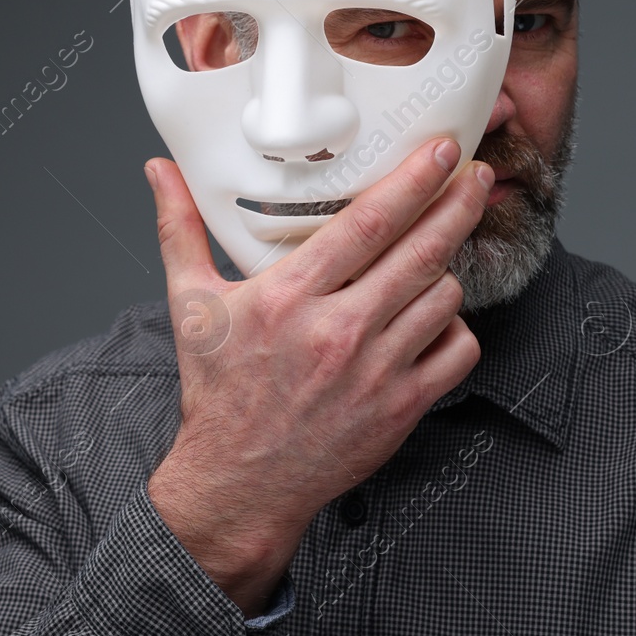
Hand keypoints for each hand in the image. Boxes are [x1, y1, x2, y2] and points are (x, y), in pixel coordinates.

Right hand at [143, 137, 490, 615]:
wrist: (239, 484)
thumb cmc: (219, 393)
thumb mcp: (192, 305)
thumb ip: (180, 230)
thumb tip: (159, 172)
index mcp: (289, 297)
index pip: (368, 223)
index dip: (413, 180)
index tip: (440, 151)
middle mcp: (337, 331)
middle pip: (421, 251)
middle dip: (458, 204)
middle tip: (476, 176)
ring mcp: (375, 372)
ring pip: (444, 297)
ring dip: (448, 269)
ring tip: (438, 255)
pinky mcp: (401, 408)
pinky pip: (457, 352)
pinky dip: (455, 330)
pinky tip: (435, 318)